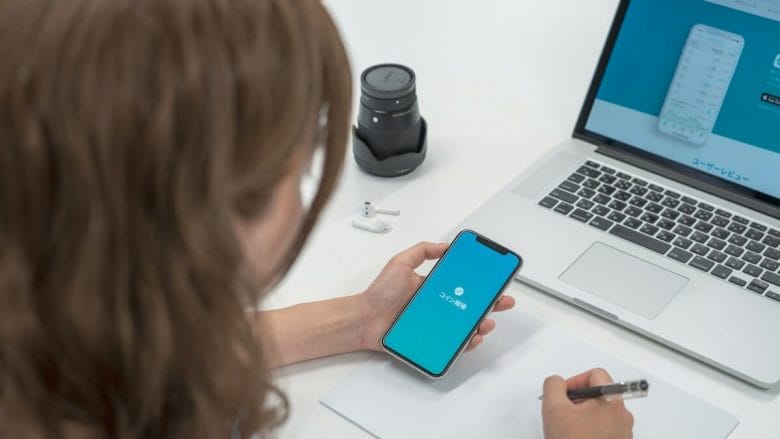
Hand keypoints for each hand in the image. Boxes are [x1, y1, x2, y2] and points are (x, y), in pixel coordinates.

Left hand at [356, 241, 515, 351]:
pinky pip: (454, 343)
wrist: (364, 319)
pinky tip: (473, 336)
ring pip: (466, 325)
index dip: (480, 281)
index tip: (494, 277)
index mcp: (433, 287)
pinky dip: (467, 341)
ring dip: (481, 322)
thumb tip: (446, 245)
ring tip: (486, 320)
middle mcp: (437, 305)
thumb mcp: (401, 263)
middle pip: (470, 304)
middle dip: (490, 303)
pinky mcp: (432, 340)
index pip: (462, 282)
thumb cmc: (379, 293)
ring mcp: (436, 324)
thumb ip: (422, 250)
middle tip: (502, 300)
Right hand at [542, 368, 634, 438]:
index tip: (563, 396)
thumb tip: (558, 383)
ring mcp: (623, 432)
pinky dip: (590, 430)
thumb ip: (553, 385)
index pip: (595, 375)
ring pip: (601, 413)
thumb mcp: (553, 407)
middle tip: (562, 414)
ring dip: (582, 416)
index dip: (575, 381)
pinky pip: (605, 430)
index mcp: (612, 400)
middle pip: (599, 394)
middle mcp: (623, 415)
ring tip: (568, 430)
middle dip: (577, 401)